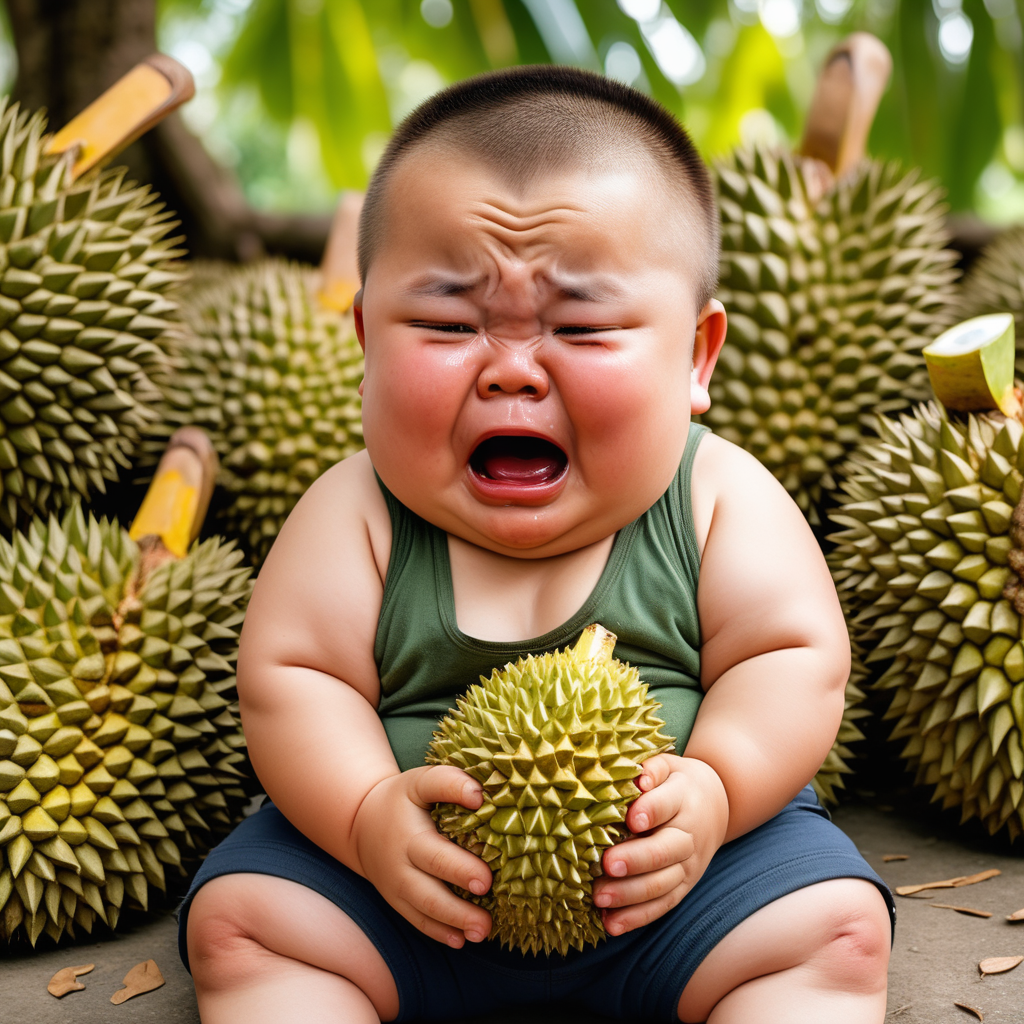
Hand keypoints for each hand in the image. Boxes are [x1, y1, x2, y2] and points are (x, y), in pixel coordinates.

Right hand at [352, 766, 493, 947]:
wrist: (362, 824)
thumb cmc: (403, 800)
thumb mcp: (420, 782)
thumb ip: (448, 782)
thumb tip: (480, 794)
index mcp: (409, 835)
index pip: (434, 851)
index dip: (460, 865)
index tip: (487, 879)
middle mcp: (400, 864)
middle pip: (428, 888)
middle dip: (458, 902)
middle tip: (489, 905)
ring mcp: (397, 887)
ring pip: (424, 910)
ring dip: (454, 922)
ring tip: (483, 930)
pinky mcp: (398, 902)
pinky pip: (418, 921)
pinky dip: (439, 933)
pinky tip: (462, 939)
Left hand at [592, 754, 728, 935]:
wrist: (714, 805)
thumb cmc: (675, 783)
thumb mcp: (667, 767)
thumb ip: (651, 768)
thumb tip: (638, 778)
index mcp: (684, 799)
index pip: (668, 804)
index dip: (651, 810)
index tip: (632, 819)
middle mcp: (689, 835)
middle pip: (665, 850)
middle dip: (636, 860)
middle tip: (606, 864)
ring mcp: (688, 866)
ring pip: (662, 884)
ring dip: (630, 894)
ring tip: (599, 897)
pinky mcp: (683, 887)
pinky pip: (662, 906)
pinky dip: (637, 917)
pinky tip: (610, 924)